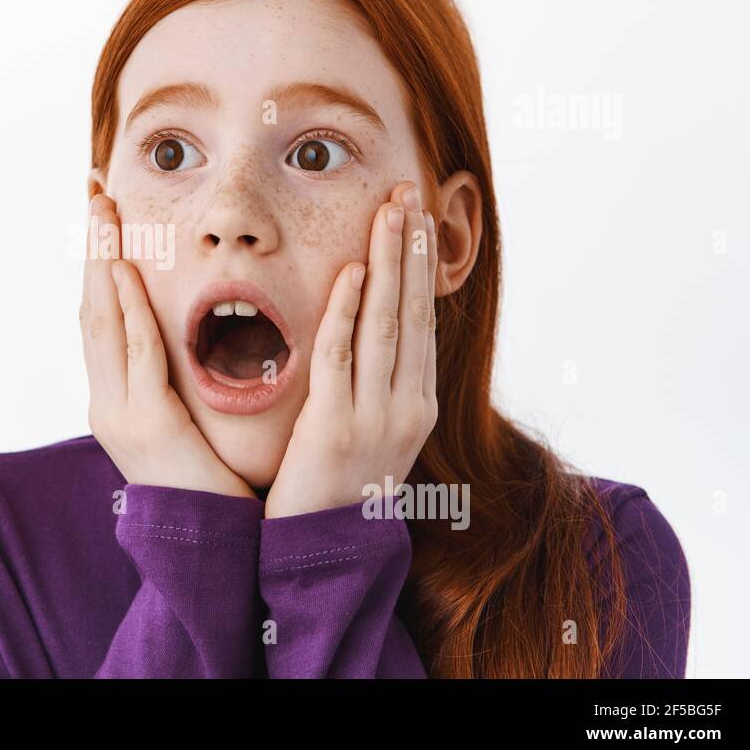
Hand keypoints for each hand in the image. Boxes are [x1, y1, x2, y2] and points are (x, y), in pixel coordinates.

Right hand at [80, 193, 255, 498]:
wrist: (207, 543)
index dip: (101, 262)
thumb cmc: (207, 478)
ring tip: (103, 211)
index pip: (103, 314)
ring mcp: (117, 412)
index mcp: (117, 394)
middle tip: (93, 189)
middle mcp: (105, 398)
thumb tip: (200, 329)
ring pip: (103, 322)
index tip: (105, 212)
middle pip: (91, 307)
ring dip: (103, 262)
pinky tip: (127, 272)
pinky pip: (135, 355)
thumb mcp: (188, 415)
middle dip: (93, 247)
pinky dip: (129, 309)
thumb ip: (181, 373)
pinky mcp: (143, 426)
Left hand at [265, 181, 438, 518]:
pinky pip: (342, 357)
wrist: (325, 556)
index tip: (417, 219)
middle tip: (409, 193)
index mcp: (416, 405)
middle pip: (412, 312)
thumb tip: (373, 336)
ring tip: (390, 213)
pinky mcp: (333, 428)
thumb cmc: (340, 490)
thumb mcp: (372, 435)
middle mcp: (406, 407)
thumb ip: (375, 387)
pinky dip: (348, 310)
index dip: (420, 268)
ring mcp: (375, 418)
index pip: (423, 321)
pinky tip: (353, 270)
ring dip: (389, 264)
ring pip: (386, 325)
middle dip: (411, 249)